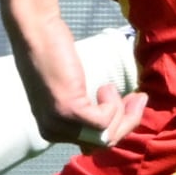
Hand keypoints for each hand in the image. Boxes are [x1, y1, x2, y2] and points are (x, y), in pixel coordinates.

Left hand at [13, 16, 139, 149]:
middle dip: (127, 122)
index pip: (94, 143)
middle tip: (140, 98)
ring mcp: (59, 123)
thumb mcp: (69, 90)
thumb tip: (115, 124)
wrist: (35, 31)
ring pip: (106, 134)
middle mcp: (52, 132)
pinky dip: (112, 104)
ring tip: (111, 87)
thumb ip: (84, 110)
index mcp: (51, 131)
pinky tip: (104, 86)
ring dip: (120, 111)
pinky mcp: (68, 110)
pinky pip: (103, 121)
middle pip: (103, 143)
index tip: (132, 105)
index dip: (118, 127)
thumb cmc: (54, 53)